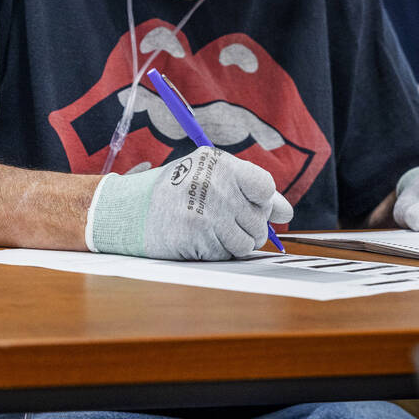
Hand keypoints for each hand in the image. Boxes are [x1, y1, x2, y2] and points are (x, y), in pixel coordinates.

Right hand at [85, 145, 293, 259]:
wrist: (132, 211)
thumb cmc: (177, 193)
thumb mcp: (211, 178)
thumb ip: (251, 191)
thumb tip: (286, 213)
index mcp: (221, 164)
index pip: (265, 187)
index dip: (262, 202)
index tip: (248, 204)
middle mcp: (218, 184)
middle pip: (260, 220)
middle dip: (246, 227)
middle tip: (218, 219)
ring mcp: (209, 211)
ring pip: (248, 242)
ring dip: (233, 243)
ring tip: (210, 230)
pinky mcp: (200, 236)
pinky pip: (228, 254)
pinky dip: (217, 252)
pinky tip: (198, 239)